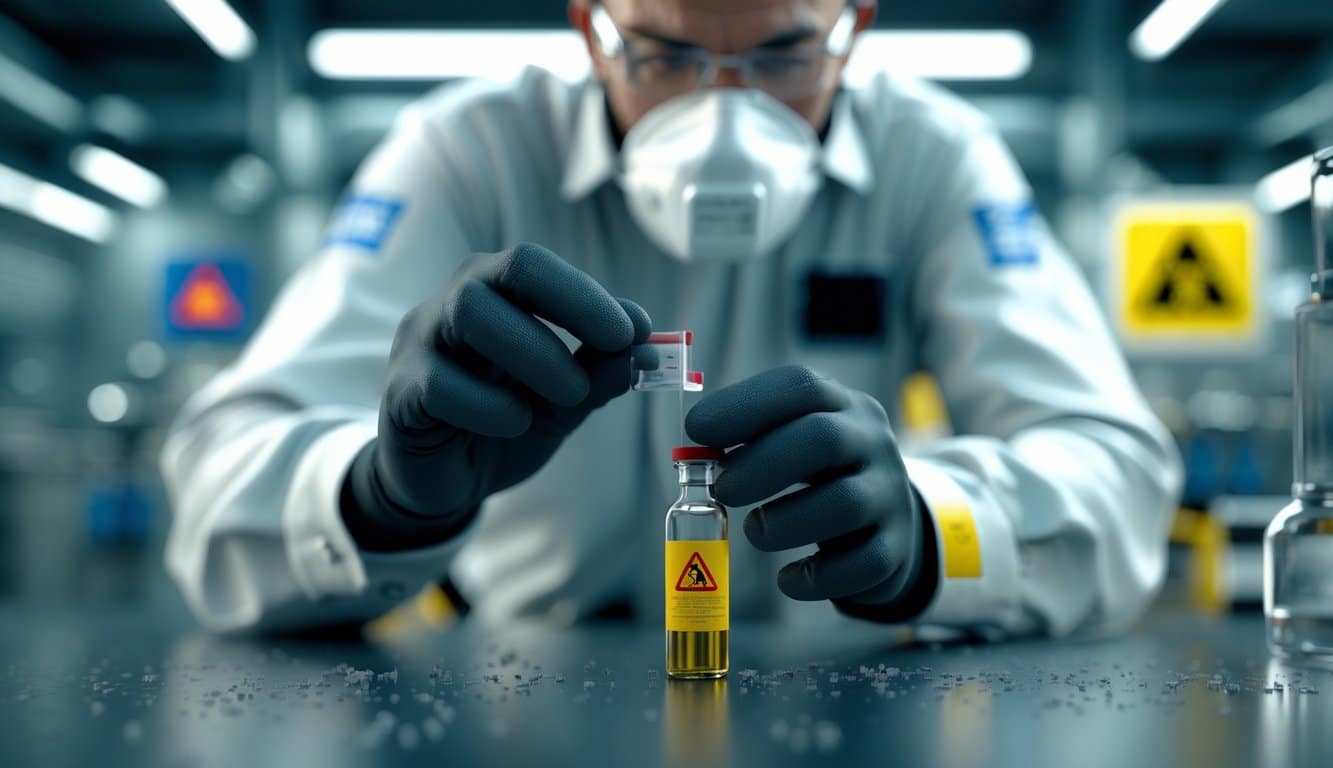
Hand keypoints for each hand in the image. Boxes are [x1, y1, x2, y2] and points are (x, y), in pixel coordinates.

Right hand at [342, 242, 650, 548]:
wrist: (446, 481)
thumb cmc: (504, 421)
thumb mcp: (564, 401)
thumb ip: (600, 372)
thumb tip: (647, 347)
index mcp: (494, 292)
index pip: (533, 264)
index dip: (587, 294)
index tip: (636, 332)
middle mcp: (452, 303)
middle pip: (502, 271)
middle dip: (569, 311)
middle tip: (610, 357)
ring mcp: (419, 343)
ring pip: (469, 313)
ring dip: (535, 355)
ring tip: (569, 397)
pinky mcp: (399, 393)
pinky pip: (440, 383)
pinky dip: (491, 406)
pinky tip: (514, 424)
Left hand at [685, 365, 937, 620]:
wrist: (887, 522)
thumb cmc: (820, 474)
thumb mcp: (795, 441)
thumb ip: (751, 439)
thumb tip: (695, 450)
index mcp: (841, 406)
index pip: (800, 386)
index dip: (744, 406)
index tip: (697, 429)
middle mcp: (873, 443)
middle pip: (824, 439)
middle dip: (763, 464)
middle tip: (723, 490)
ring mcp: (890, 495)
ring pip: (844, 503)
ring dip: (785, 522)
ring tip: (757, 531)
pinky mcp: (896, 548)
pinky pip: (861, 565)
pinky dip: (815, 578)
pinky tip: (787, 579)